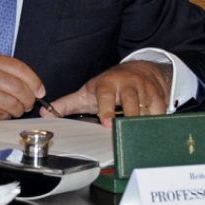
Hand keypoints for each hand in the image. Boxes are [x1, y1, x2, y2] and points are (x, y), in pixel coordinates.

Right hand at [0, 54, 44, 127]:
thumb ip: (6, 74)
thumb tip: (37, 89)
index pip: (19, 67)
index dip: (34, 81)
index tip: (40, 91)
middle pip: (18, 86)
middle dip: (28, 99)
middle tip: (28, 104)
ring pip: (12, 103)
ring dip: (18, 110)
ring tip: (14, 110)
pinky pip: (2, 114)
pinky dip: (5, 116)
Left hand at [48, 60, 173, 127]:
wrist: (140, 70)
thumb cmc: (109, 86)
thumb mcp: (87, 93)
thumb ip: (66, 104)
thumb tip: (44, 112)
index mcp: (107, 84)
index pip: (106, 95)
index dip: (106, 109)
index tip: (106, 123)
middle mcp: (127, 85)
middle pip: (130, 102)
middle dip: (128, 116)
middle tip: (124, 132)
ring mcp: (145, 91)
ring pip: (146, 110)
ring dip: (142, 123)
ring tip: (138, 135)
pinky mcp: (159, 98)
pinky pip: (160, 113)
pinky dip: (156, 123)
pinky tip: (150, 129)